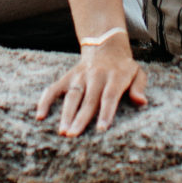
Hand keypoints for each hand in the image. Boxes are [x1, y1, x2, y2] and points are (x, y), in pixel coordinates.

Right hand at [32, 37, 147, 135]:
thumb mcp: (137, 72)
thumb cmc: (123, 68)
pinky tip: (40, 116)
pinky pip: (54, 88)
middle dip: (81, 118)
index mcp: (114, 76)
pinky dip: (45, 101)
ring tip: (62, 131)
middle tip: (74, 136)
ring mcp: (79, 77)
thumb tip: (141, 101)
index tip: (101, 129)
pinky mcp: (67, 77)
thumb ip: (139, 86)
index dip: (106, 112)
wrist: (105, 47)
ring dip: (66, 114)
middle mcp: (95, 76)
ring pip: (71, 96)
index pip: (109, 96)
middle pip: (88, 99)